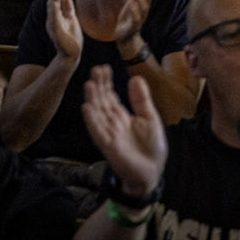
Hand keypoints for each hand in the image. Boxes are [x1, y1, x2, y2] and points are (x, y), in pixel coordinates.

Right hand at [47, 0, 83, 61]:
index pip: (55, 2)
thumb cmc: (71, 37)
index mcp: (56, 17)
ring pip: (51, 11)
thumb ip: (68, 8)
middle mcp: (52, 21)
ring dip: (54, 0)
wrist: (72, 54)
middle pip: (52, 4)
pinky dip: (55, 11)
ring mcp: (53, 27)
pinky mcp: (57, 33)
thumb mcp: (71, 19)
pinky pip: (54, 20)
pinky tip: (57, 4)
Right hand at [82, 66, 168, 198]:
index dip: (106, 83)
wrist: (152, 172)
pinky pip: (98, 132)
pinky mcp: (109, 146)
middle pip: (103, 102)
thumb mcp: (149, 118)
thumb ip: (141, 100)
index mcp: (122, 117)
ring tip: (89, 84)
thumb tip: (135, 77)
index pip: (110, 96)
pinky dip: (92, 120)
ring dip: (93, 100)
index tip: (103, 68)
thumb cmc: (151, 147)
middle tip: (95, 69)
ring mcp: (110, 135)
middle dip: (99, 87)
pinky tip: (87, 108)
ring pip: (98, 114)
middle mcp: (113, 124)